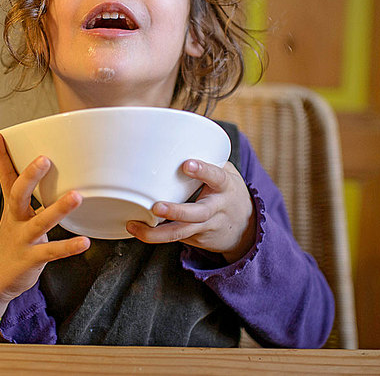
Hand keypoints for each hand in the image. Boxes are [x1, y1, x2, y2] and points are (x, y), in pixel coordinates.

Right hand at [0, 131, 89, 319]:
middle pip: (17, 194)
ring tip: (76, 197)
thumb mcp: (16, 214)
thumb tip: (42, 168)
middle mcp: (15, 219)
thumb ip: (29, 194)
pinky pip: (52, 252)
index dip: (0, 155)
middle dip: (30, 176)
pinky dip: (68, 247)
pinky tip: (84, 243)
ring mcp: (23, 239)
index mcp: (13, 206)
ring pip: (39, 222)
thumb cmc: (13, 240)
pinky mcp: (32, 258)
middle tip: (45, 159)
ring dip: (58, 209)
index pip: (4, 176)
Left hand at [126, 159, 255, 263]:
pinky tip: (138, 230)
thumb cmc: (227, 192)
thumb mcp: (226, 172)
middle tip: (156, 207)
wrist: (245, 228)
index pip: (216, 177)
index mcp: (225, 186)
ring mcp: (207, 226)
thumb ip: (207, 160)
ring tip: (134, 226)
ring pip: (182, 232)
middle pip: (197, 213)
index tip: (186, 164)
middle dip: (176, 211)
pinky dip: (156, 235)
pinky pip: (176, 237)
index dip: (202, 171)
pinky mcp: (197, 238)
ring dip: (156, 233)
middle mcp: (217, 208)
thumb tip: (174, 140)